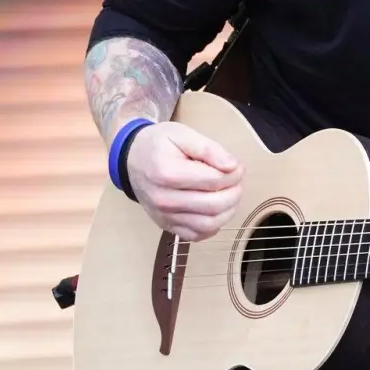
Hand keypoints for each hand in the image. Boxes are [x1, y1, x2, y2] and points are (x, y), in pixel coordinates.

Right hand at [124, 121, 244, 240]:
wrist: (132, 160)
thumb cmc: (159, 144)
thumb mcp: (182, 134)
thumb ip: (208, 149)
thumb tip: (232, 166)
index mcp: (168, 173)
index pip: (214, 180)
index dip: (234, 174)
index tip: (237, 166)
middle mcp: (164, 199)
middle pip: (214, 205)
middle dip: (235, 192)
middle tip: (236, 180)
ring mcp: (164, 216)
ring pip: (208, 224)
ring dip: (228, 210)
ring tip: (229, 194)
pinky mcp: (166, 226)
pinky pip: (197, 235)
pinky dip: (213, 225)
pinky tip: (216, 209)